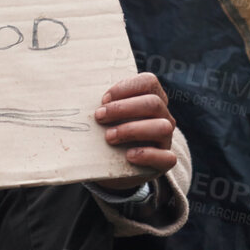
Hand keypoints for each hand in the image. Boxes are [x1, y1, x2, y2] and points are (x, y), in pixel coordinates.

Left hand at [92, 73, 176, 191]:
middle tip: (100, 116)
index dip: (126, 87)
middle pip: (153, 103)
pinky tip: (129, 155)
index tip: (104, 99)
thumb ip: (105, 105)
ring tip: (109, 137)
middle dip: (123, 108)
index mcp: (152, 98)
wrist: (115, 167)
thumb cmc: (111, 133)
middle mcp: (163, 116)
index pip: (148, 82)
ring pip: (162, 127)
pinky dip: (147, 155)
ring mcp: (166, 139)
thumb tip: (82, 99)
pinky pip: (166, 157)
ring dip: (132, 129)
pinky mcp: (165, 161)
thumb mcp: (108, 117)